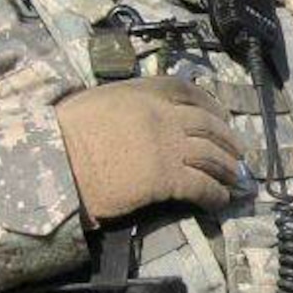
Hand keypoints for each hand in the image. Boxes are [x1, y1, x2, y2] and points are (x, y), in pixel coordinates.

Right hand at [55, 75, 242, 223]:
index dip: (210, 103)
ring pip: (212, 156)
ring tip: (235, 179)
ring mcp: (168, 146)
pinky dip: (215, 194)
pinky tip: (220, 201)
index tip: (220, 115)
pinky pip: (202, 186)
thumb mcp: (97, 101)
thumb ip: (126, 102)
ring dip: (227, 169)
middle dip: (227, 139)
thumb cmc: (65, 133)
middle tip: (237, 152)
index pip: (187, 91)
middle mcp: (163, 115)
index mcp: (144, 92)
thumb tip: (138, 112)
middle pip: (207, 124)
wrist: (55, 162)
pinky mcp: (167, 178)